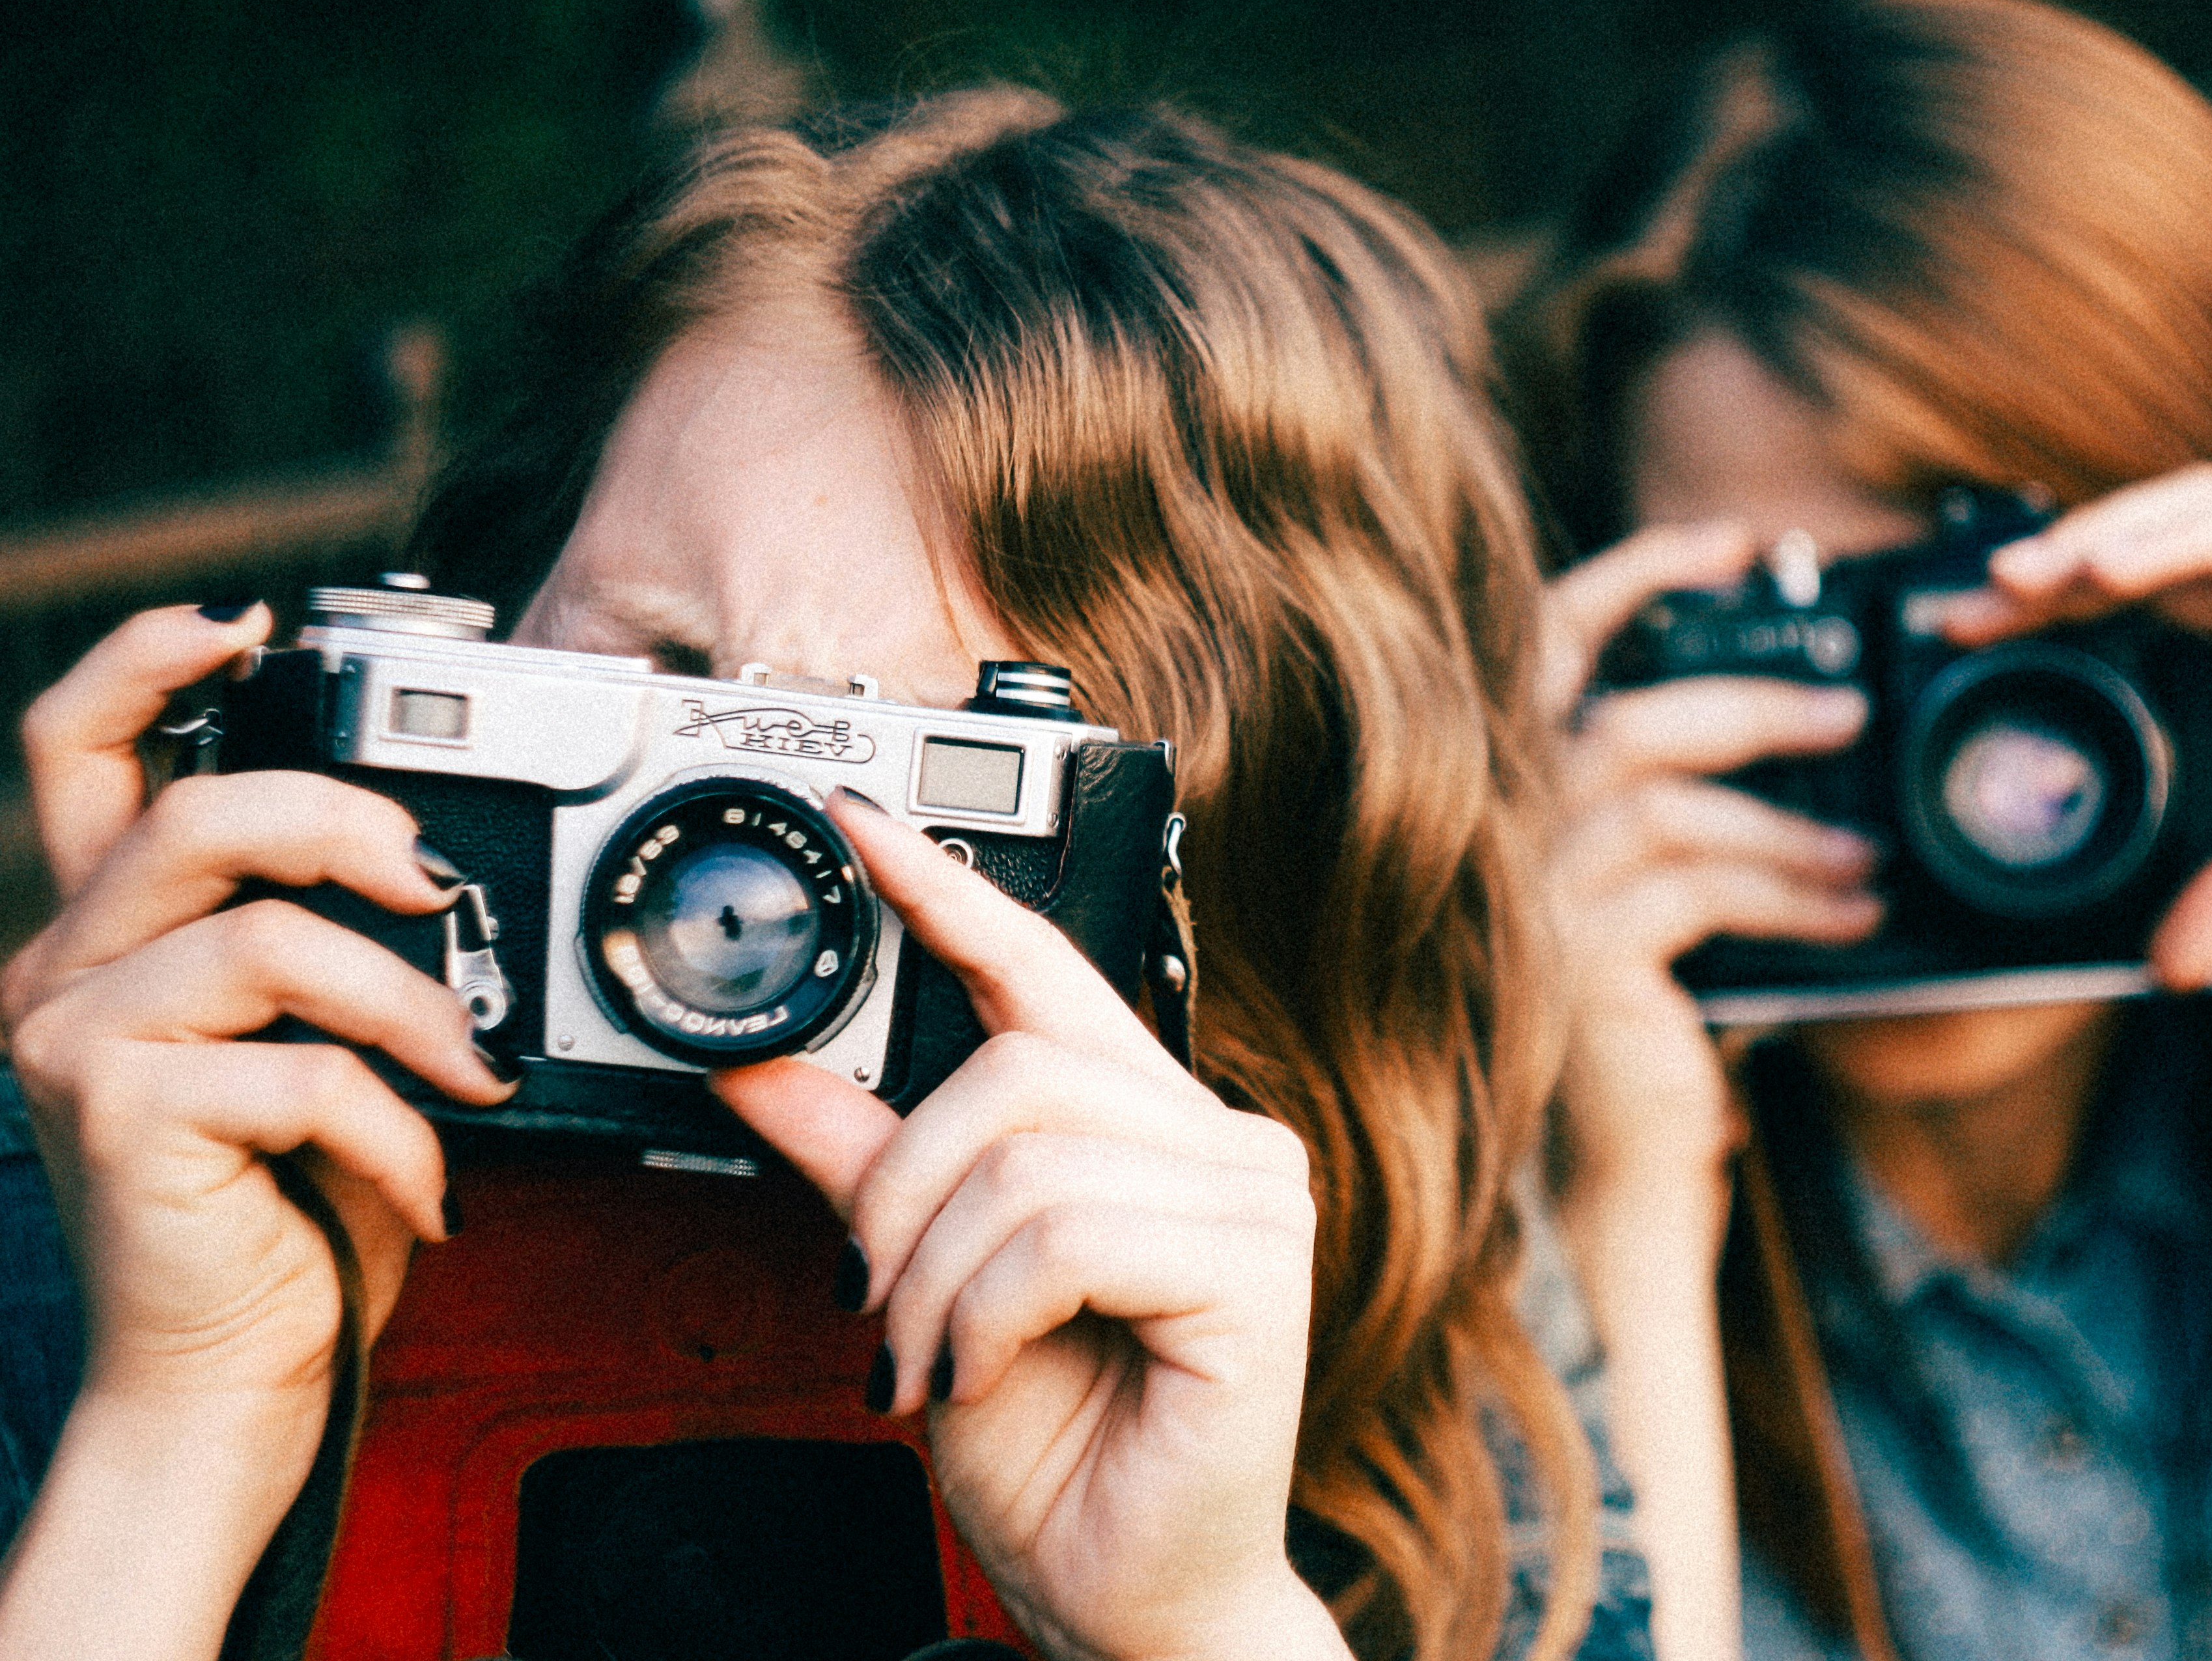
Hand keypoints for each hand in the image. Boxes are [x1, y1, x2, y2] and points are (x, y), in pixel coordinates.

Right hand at [0, 608, 513, 1659]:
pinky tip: (429, 1181)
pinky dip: (399, 1127)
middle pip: (190, 815)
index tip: (248, 626)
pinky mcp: (121, 1121)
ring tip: (471, 1076)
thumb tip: (438, 860)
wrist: (232, 1378)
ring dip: (407, 1008)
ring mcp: (76, 1044)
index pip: (78, 747)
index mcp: (109, 932)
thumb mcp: (317, 1044)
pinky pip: (300, 1073)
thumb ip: (331, 944)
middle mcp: (63, 971)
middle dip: (341, 823)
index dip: (147, 660)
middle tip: (439, 886)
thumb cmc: (291, 1209)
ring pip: (265, 941)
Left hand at [711, 791, 1343, 1660]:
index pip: (1044, 970)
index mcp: (1145, 1124)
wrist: (1127, 1596)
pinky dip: (986, 1315)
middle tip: (865, 1304)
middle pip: (1016, 1068)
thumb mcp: (919, 1287)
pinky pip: (1069, 1238)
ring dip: (931, 1275)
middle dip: (901, 1188)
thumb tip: (760, 1060)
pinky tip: (982, 1373)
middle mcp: (1217, 1139)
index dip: (950, 895)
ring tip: (923, 1361)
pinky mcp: (1257, 1272)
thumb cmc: (1054, 1447)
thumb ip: (862, 1165)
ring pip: (1028, 1158)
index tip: (859, 823)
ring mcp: (1252, 1198)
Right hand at [1539, 523, 1879, 1187]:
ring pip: (1671, 809)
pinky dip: (1790, 894)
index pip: (1549, 647)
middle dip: (1752, 705)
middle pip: (1627, 722)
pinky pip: (1699, 891)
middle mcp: (1506, 835)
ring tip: (1870, 854)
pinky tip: (1851, 913)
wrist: (1622, 1177)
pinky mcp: (1581, 961)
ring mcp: (1534, 898)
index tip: (1734, 544)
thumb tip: (1806, 723)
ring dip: (1788, 824)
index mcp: (1518, 795)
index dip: (1634, 577)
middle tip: (1850, 711)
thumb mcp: (1664, 894)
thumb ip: (1684, 810)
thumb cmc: (1652, 1025)